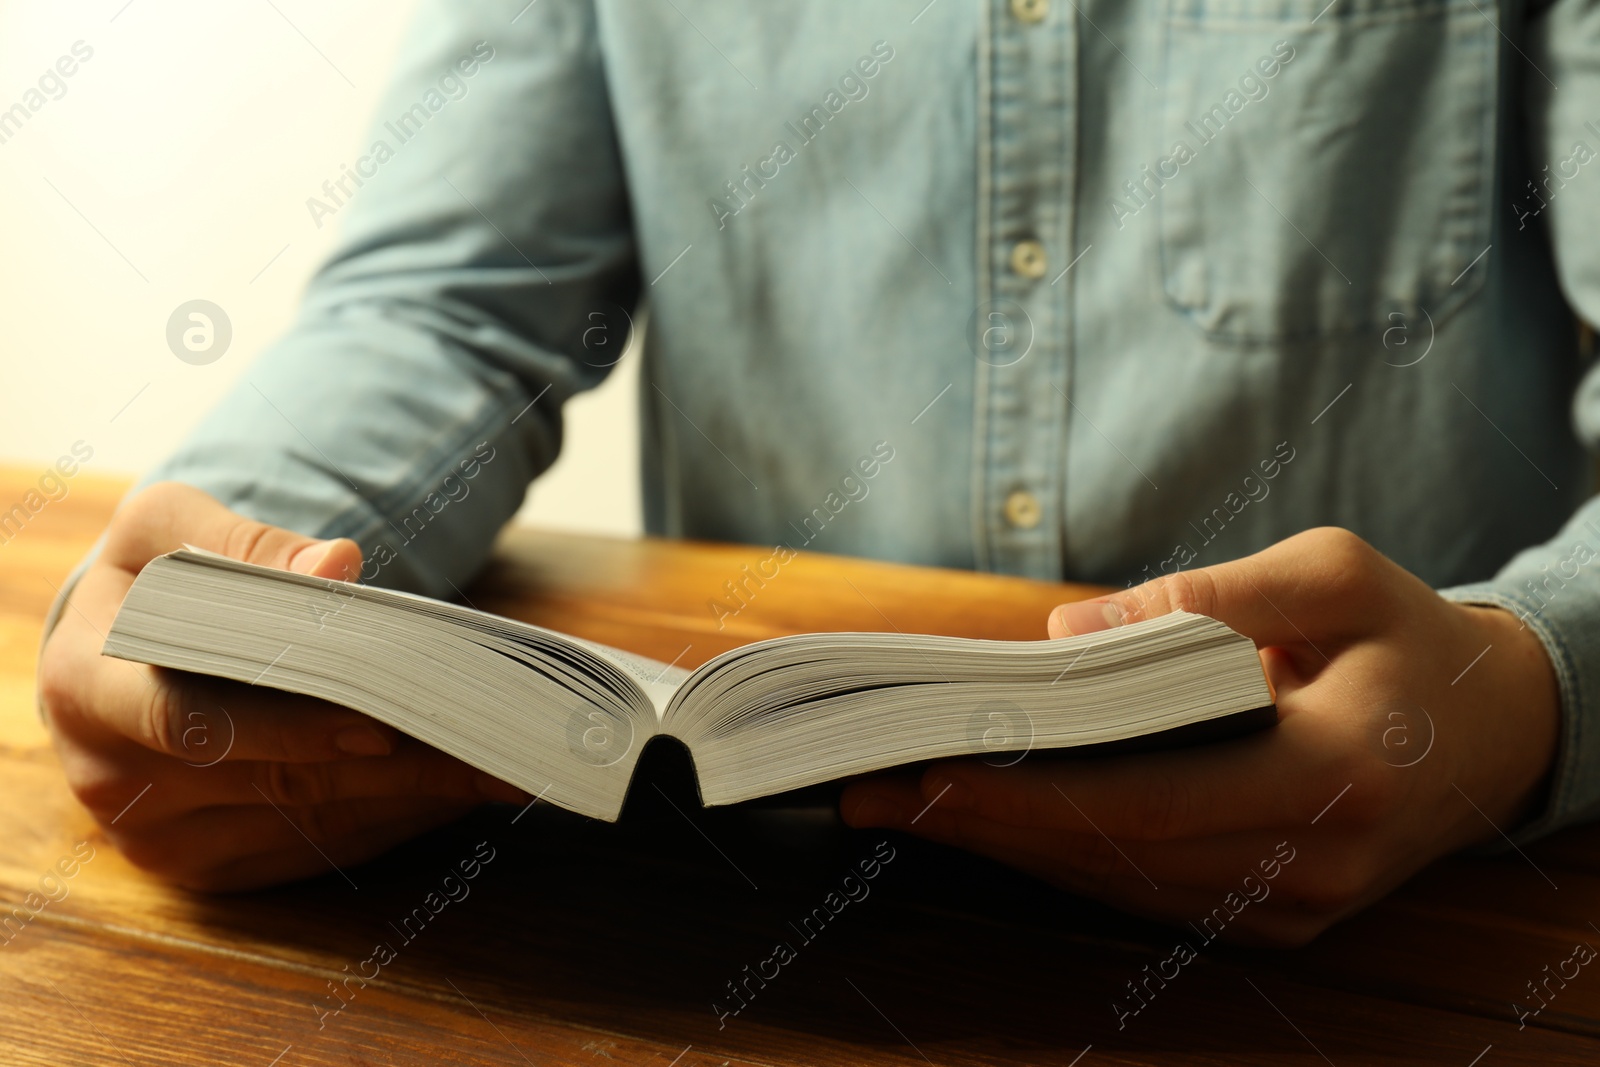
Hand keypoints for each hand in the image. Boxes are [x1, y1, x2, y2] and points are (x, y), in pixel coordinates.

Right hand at [38, 482, 527, 890]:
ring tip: (506, 759)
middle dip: (394, 760)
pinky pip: (321, 847)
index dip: (290, 725)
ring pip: (313, 821)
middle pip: (277, 780)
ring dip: (416, 793)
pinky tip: (465, 783)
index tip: (382, 720)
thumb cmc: (150, 579)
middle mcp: (113, 780)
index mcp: (87, 686)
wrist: (114, 650)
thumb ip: (245, 543)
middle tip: (489, 740)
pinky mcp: (210, 867)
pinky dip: (399, 817)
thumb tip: (335, 566)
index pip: (194, 720)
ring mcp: (161, 838)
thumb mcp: (171, 529)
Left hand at [841, 527, 1559, 944]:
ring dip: (1008, 845)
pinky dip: (1064, 854)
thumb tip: (1068, 633)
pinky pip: (1148, 888)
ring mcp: (1295, 907)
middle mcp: (1313, 864)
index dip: (1025, 792)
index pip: (1148, 801)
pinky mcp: (1275, 915)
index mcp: (1337, 774)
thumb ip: (1207, 595)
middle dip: (985, 823)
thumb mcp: (1332, 571)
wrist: (1499, 731)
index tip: (926, 765)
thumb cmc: (1412, 638)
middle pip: (1114, 855)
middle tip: (870, 786)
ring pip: (1121, 883)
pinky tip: (992, 819)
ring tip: (906, 801)